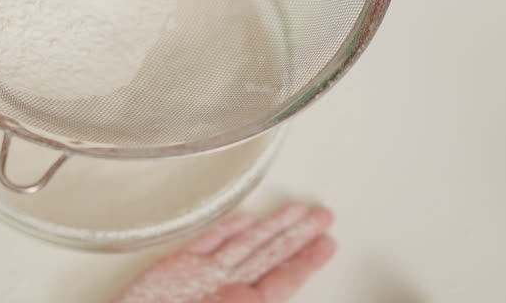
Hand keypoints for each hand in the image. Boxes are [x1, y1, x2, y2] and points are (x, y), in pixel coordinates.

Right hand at [113, 203, 335, 302]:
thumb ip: (252, 302)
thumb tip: (267, 296)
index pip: (282, 280)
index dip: (306, 261)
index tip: (328, 245)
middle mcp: (225, 290)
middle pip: (268, 257)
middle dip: (297, 236)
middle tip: (323, 218)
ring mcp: (201, 277)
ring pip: (244, 245)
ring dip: (272, 227)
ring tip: (297, 211)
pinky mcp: (176, 267)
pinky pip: (207, 243)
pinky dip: (226, 229)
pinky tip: (245, 218)